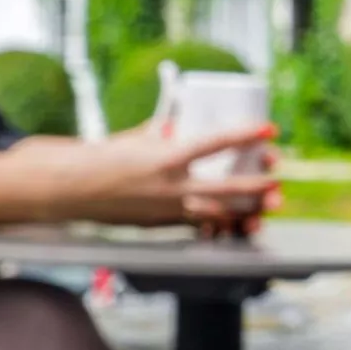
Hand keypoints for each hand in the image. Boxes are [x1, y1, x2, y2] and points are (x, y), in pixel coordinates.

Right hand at [48, 123, 278, 227]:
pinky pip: (198, 225)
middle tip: (278, 181)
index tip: (269, 130)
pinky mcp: (161, 224)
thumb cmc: (103, 157)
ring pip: (218, 214)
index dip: (246, 136)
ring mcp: (168, 209)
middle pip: (227, 188)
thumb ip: (162, 134)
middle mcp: (171, 186)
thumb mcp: (137, 138)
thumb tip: (180, 124)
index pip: (216, 143)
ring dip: (246, 212)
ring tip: (268, 207)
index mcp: (167, 156)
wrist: (73, 188)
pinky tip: (237, 223)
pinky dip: (218, 224)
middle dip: (257, 186)